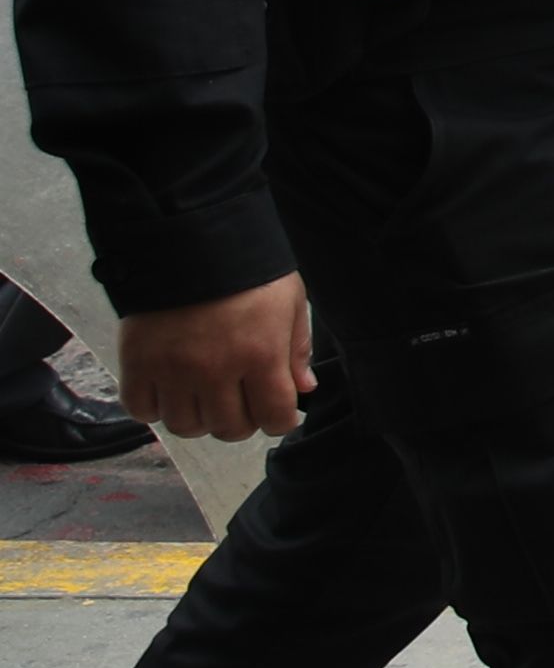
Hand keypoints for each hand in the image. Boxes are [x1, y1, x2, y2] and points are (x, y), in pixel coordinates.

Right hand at [115, 274, 310, 441]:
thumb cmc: (249, 270)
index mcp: (260, 354)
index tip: (279, 414)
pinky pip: (142, 411)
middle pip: (228, 429)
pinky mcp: (137, 365)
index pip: (274, 417)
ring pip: (185, 427)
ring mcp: (172, 371)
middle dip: (241, 422)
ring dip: (199, 418)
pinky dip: (155, 408)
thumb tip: (303, 390)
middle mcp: (215, 371)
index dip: (280, 421)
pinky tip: (169, 389)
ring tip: (205, 395)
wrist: (191, 239)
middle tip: (241, 402)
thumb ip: (296, 349)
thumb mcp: (289, 300)